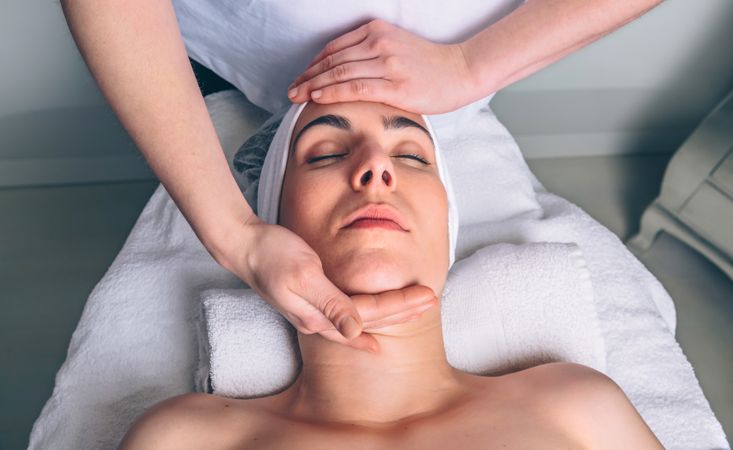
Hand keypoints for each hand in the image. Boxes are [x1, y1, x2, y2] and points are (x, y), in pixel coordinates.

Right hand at [221, 215, 438, 352]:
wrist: (244, 246)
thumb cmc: (272, 255)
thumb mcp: (303, 275)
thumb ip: (330, 304)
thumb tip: (356, 332)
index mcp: (320, 314)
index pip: (370, 313)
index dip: (400, 306)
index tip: (427, 298)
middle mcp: (319, 320)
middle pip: (370, 319)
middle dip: (403, 312)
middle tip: (433, 301)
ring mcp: (314, 313)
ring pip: (361, 319)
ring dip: (390, 315)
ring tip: (415, 309)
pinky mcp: (311, 302)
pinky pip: (347, 316)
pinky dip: (365, 321)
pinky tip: (372, 331)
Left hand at [287, 19, 476, 114]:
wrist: (461, 71)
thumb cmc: (430, 66)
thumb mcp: (396, 48)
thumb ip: (370, 56)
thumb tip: (343, 76)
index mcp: (377, 30)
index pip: (334, 48)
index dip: (313, 65)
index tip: (301, 78)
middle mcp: (379, 42)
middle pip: (332, 60)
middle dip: (307, 76)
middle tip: (290, 90)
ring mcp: (387, 63)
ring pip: (338, 73)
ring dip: (312, 85)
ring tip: (296, 96)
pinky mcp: (394, 85)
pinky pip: (355, 87)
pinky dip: (332, 92)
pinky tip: (317, 97)